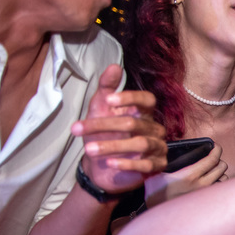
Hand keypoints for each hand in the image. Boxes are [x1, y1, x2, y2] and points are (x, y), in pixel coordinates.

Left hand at [75, 64, 166, 194]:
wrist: (101, 169)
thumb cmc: (103, 135)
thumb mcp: (100, 110)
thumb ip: (107, 88)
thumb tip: (114, 66)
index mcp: (143, 112)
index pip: (147, 100)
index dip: (131, 98)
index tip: (109, 100)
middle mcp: (154, 128)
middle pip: (134, 123)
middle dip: (103, 126)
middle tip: (77, 129)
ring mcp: (157, 148)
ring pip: (140, 144)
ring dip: (112, 146)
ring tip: (88, 149)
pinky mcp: (157, 166)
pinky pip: (146, 164)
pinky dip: (127, 163)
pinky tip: (110, 163)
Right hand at [142, 144, 227, 207]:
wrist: (159, 216)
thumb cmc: (155, 194)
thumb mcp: (155, 175)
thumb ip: (161, 162)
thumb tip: (160, 151)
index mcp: (191, 175)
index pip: (212, 159)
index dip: (217, 150)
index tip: (216, 146)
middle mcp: (202, 185)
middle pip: (222, 167)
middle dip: (219, 160)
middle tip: (213, 159)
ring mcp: (206, 194)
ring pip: (224, 179)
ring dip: (221, 173)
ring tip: (213, 171)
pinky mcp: (207, 202)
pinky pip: (220, 190)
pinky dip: (220, 184)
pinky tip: (213, 182)